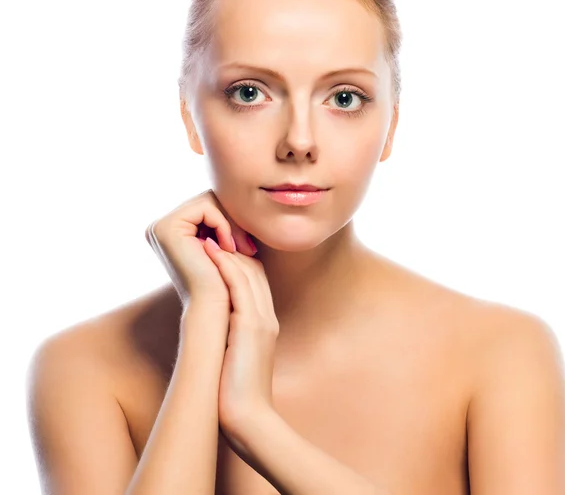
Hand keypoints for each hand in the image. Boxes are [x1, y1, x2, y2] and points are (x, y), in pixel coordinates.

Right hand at [144, 188, 257, 311]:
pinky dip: (223, 224)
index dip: (231, 220)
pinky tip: (229, 247)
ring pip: (208, 200)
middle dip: (232, 220)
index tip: (248, 245)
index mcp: (170, 230)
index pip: (208, 205)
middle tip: (248, 246)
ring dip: (231, 223)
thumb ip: (224, 220)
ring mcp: (159, 227)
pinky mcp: (166, 228)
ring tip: (241, 248)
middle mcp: (159, 227)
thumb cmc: (225, 280)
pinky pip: (205, 207)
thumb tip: (236, 193)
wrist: (216, 307)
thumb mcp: (224, 245)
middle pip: (207, 199)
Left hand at [202, 236, 278, 450]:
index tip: (216, 246)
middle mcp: (266, 317)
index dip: (236, 259)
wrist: (250, 421)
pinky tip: (210, 250)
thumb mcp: (236, 358)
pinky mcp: (251, 327)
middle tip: (213, 231)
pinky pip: (241, 286)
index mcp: (264, 323)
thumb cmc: (237, 395)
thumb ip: (231, 337)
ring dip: (228, 248)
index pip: (254, 280)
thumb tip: (213, 329)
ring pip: (249, 271)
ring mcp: (262, 320)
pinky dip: (226, 264)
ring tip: (209, 231)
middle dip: (235, 246)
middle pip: (255, 269)